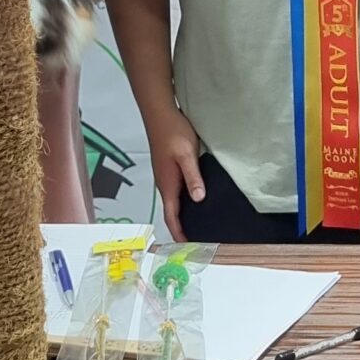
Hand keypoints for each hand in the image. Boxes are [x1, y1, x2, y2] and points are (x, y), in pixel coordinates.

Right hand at [148, 111, 205, 241]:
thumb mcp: (186, 155)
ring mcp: (166, 176)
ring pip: (175, 201)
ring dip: (184, 214)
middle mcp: (165, 183)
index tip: (188, 247)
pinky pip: (177, 190)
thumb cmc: (172, 131)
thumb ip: (193, 177)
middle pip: (173, 212)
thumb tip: (198, 199)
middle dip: (183, 227)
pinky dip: (185, 200)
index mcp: (168, 184)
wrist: (160, 113)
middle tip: (199, 238)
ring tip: (200, 222)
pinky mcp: (169, 168)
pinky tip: (197, 198)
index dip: (179, 232)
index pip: (172, 216)